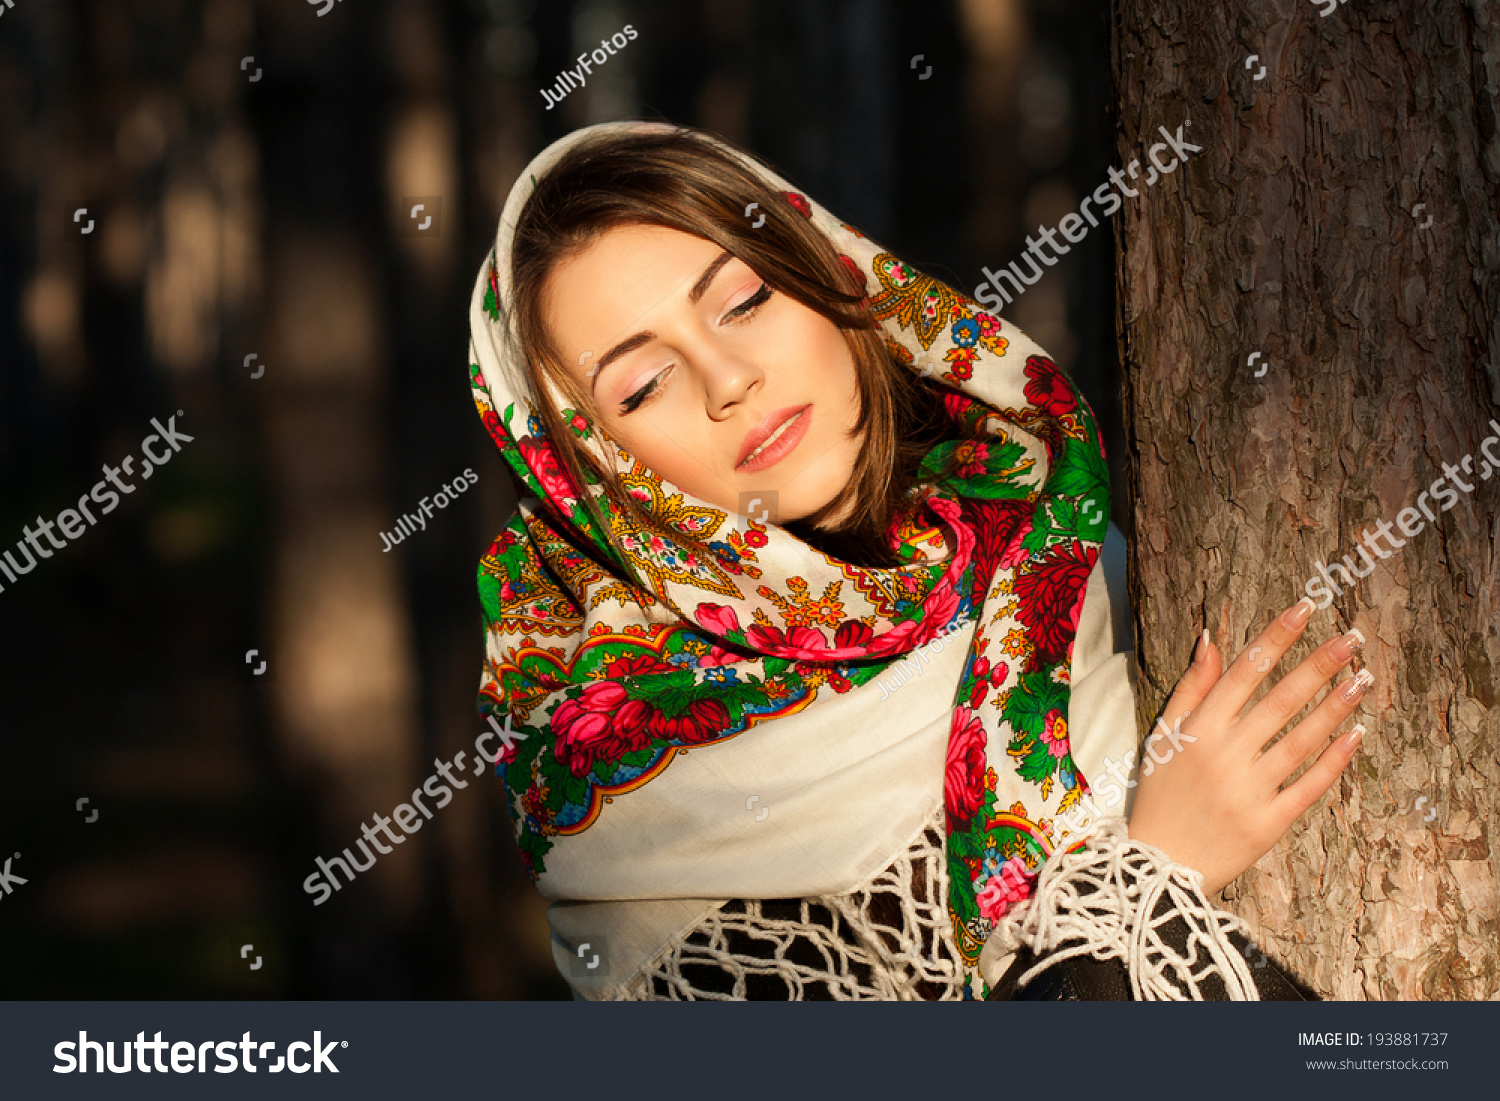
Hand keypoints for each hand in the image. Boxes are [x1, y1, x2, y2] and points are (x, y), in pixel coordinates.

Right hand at [1126, 597, 1370, 894]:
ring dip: (1334, 708)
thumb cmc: (1161, 794)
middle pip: (1279, 701)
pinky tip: (1356, 735)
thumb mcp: (1163, 736)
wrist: (1160, 865)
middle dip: (1318, 665)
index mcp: (1197, 730)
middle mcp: (1224, 755)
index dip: (1276, 637)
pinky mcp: (1269, 823)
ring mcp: (1248, 790)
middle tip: (1351, 638)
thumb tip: (1211, 638)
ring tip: (1362, 679)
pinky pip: (1309, 786)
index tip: (1305, 609)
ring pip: (1300, 740)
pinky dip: (1334, 761)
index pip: (1243, 672)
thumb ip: (1190, 688)